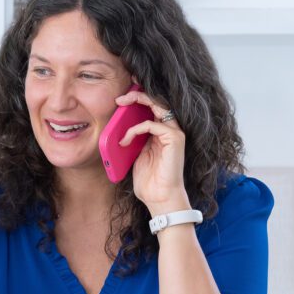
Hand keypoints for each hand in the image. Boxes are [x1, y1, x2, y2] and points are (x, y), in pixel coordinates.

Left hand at [115, 89, 189, 212]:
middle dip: (138, 95)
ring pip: (158, 106)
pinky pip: (152, 124)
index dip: (139, 98)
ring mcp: (174, 133)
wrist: (160, 198)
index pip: (152, 108)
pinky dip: (135, 129)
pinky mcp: (174, 139)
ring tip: (121, 103)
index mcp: (161, 133)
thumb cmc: (149, 181)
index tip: (123, 95)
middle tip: (121, 96)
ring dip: (138, 101)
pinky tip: (125, 139)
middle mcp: (170, 130)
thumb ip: (133, 139)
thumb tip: (118, 128)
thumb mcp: (136, 154)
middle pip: (157, 102)